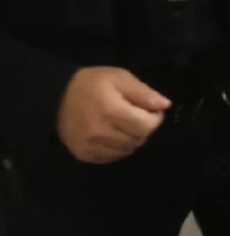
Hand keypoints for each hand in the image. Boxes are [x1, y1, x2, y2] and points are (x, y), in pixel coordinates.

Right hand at [56, 66, 171, 163]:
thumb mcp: (120, 78)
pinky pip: (112, 157)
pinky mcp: (84, 155)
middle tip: (137, 114)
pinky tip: (113, 133)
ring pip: (127, 150)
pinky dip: (119, 147)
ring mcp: (91, 146)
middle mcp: (100, 132)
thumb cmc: (93, 83)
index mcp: (111, 110)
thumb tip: (165, 105)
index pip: (146, 125)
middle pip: (138, 139)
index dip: (155, 118)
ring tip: (125, 123)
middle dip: (144, 127)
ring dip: (132, 138)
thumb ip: (144, 93)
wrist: (58, 97)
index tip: (152, 109)